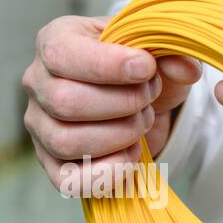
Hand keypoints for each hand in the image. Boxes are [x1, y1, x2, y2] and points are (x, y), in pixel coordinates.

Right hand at [23, 15, 201, 193]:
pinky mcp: (52, 163)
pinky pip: (68, 180)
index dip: (107, 66)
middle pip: (64, 102)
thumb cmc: (139, 68)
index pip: (62, 54)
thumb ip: (172, 53)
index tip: (146, 69)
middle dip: (121, 103)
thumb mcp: (156, 50)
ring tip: (141, 123)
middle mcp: (37, 83)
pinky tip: (132, 156)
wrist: (138, 99)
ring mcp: (40, 126)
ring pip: (66, 141)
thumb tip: (185, 69)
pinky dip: (107, 174)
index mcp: (54, 42)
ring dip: (117, 136)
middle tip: (149, 97)